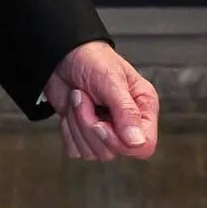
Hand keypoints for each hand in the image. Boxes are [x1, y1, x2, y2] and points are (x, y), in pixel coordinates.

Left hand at [43, 41, 158, 162]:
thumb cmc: (91, 59)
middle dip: (90, 125)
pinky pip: (76, 150)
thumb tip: (138, 141)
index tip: (102, 123)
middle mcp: (126, 123)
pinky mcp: (83, 135)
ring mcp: (105, 131)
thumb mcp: (111, 81)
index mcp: (143, 108)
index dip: (122, 142)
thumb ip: (126, 111)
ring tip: (78, 97)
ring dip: (77, 124)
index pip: (144, 146)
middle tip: (84, 97)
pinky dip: (68, 130)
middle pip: (113, 151)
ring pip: (92, 153)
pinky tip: (71, 109)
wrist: (61, 54)